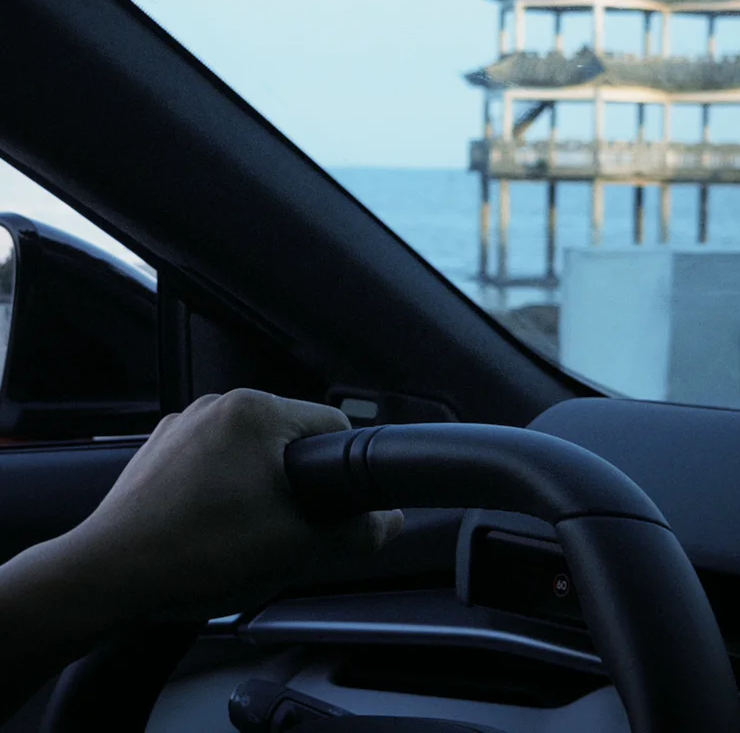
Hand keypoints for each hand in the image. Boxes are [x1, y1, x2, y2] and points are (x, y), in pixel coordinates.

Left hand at [69, 390, 403, 620]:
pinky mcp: (158, 450)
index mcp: (255, 411)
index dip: (343, 470)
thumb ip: (355, 532)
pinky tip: (208, 529)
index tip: (334, 507)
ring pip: (248, 452)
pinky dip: (219, 490)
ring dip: (256, 487)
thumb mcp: (294, 547)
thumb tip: (389, 520)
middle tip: (282, 530)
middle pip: (288, 439)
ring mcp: (183, 425)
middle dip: (295, 483)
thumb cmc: (196, 553)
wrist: (109, 576)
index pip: (331, 425)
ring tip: (239, 535)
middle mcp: (217, 405)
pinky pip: (211, 462)